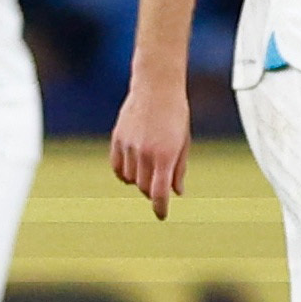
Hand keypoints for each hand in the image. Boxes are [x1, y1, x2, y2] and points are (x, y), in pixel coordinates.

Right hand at [110, 79, 190, 219]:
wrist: (156, 86)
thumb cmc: (176, 114)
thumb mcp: (184, 142)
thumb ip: (179, 169)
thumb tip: (176, 193)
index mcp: (165, 155)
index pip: (159, 193)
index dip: (160, 208)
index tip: (161, 215)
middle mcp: (145, 152)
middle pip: (144, 188)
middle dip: (152, 191)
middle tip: (158, 184)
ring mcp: (129, 145)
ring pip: (130, 178)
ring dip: (139, 180)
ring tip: (148, 167)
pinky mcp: (117, 138)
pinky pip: (117, 167)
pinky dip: (124, 173)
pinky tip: (132, 169)